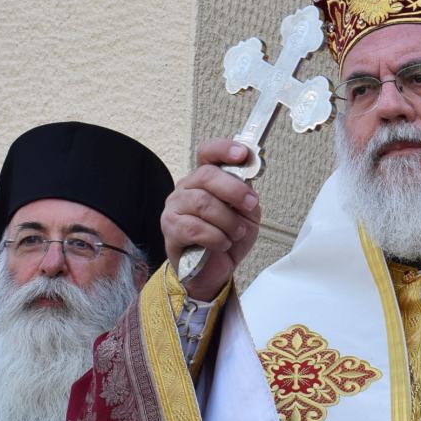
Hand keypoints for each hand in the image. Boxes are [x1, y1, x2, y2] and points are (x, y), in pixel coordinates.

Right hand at [161, 139, 260, 301]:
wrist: (215, 271)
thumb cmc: (227, 239)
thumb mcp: (245, 213)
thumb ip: (245, 194)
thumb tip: (246, 179)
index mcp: (204, 180)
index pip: (208, 153)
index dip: (224, 149)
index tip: (243, 154)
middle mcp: (186, 189)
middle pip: (207, 175)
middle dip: (235, 190)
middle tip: (250, 205)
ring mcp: (175, 208)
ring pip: (203, 203)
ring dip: (228, 220)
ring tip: (235, 233)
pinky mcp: (170, 230)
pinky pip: (195, 228)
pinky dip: (216, 237)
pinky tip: (222, 244)